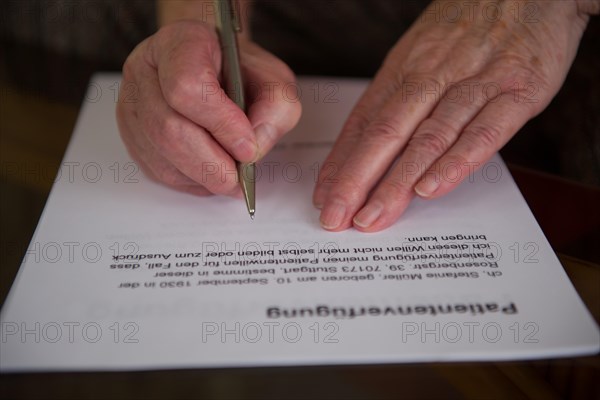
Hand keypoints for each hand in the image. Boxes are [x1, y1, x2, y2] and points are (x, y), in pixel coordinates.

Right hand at [116, 21, 300, 195]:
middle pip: (168, 128)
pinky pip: (157, 170)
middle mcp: (145, 69)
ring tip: (231, 178)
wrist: (215, 69)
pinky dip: (190, 181)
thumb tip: (253, 148)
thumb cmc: (240, 72)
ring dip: (202, 177)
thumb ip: (276, 106)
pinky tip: (211, 175)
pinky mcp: (130, 134)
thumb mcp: (272, 79)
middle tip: (240, 178)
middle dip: (211, 163)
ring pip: (161, 156)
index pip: (187, 87)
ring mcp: (132, 103)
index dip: (220, 124)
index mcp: (180, 42)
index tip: (248, 147)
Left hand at [314, 0, 591, 231]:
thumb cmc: (467, 27)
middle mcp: (432, 77)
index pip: (363, 124)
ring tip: (373, 217)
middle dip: (356, 181)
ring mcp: (475, 83)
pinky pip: (484, 130)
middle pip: (386, 134)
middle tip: (336, 219)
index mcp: (404, 71)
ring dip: (397, 182)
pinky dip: (456, 161)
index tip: (322, 198)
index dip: (340, 165)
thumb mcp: (421, 55)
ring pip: (428, 137)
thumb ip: (398, 101)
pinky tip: (432, 189)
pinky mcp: (519, 90)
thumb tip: (365, 148)